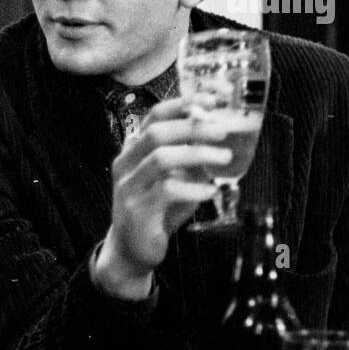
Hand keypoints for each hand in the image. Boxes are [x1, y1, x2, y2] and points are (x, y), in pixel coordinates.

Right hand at [94, 98, 230, 298]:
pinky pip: (167, 191)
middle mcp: (125, 164)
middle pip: (156, 133)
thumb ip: (186, 157)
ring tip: (224, 157)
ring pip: (161, 159)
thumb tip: (217, 133)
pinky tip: (210, 192)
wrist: (132, 249)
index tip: (211, 100)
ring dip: (197, 154)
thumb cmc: (156, 210)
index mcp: (132, 150)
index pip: (153, 116)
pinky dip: (193, 188)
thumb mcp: (171, 178)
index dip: (182, 104)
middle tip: (222, 130)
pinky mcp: (137, 211)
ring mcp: (128, 187)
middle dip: (192, 127)